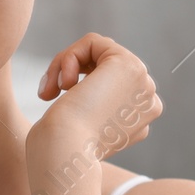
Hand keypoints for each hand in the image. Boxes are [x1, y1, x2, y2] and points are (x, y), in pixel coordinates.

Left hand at [29, 33, 161, 158]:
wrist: (63, 152)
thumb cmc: (58, 148)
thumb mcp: (80, 126)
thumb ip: (91, 105)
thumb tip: (81, 86)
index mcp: (139, 121)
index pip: (110, 84)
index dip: (78, 86)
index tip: (52, 102)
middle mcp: (148, 104)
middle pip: (107, 66)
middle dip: (71, 72)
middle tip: (46, 94)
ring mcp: (143, 84)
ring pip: (98, 52)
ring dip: (66, 65)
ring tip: (53, 90)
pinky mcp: (129, 65)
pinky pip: (92, 42)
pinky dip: (68, 56)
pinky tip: (64, 83)